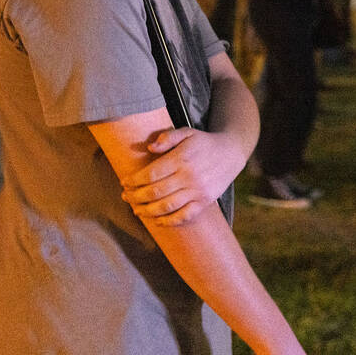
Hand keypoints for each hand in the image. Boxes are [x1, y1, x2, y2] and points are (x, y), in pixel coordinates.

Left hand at [119, 128, 241, 226]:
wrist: (231, 153)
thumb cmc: (203, 142)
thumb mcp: (186, 132)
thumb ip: (167, 137)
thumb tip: (150, 148)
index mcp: (181, 159)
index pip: (152, 174)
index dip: (135, 180)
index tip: (124, 182)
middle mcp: (189, 177)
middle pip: (156, 192)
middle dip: (136, 197)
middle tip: (125, 197)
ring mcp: (198, 191)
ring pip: (168, 206)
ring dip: (148, 211)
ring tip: (136, 210)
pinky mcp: (205, 202)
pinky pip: (185, 216)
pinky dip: (170, 221)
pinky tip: (158, 221)